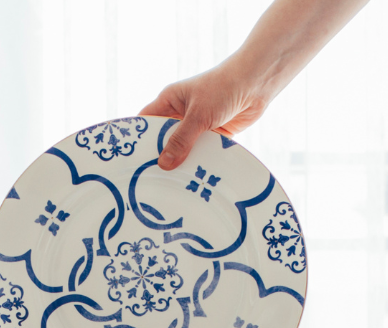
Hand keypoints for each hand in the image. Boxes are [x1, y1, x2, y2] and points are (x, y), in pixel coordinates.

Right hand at [139, 57, 272, 170]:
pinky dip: (201, 162)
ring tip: (172, 185)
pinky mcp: (214, 135)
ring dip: (182, 162)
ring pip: (184, 149)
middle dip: (160, 157)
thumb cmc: (223, 88)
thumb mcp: (198, 115)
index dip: (138, 140)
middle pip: (164, 140)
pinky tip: (195, 179)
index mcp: (169, 101)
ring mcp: (197, 125)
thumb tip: (164, 164)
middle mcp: (180, 114)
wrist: (256, 83)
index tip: (131, 161)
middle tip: (150, 180)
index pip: (146, 122)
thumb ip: (181, 140)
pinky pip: (203, 152)